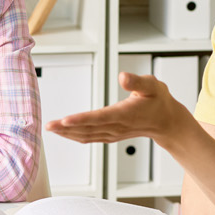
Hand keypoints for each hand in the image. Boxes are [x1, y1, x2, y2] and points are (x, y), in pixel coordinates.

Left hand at [46, 73, 187, 145]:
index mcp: (125, 114)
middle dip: (66, 128)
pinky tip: (63, 132)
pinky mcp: (110, 135)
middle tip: (48, 125)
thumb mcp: (152, 85)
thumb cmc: (159, 101)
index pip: (100, 117)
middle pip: (88, 129)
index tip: (66, 120)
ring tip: (50, 128)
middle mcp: (117, 126)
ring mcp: (113, 133)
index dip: (82, 119)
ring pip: (86, 136)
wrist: (167, 122)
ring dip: (67, 133)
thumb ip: (137, 81)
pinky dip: (74, 136)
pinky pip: (89, 138)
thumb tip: (122, 76)